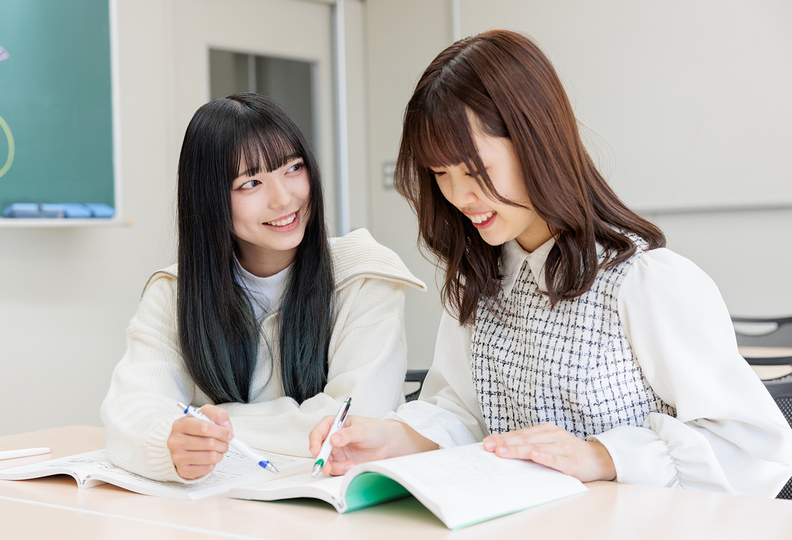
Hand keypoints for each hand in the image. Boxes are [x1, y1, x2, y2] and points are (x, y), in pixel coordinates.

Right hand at [167, 404, 231, 478]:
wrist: (182, 445)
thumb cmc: (196, 428)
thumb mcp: (206, 414)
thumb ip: (219, 415)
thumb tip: (227, 429)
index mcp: (180, 424)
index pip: (204, 427)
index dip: (220, 431)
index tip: (228, 434)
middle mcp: (175, 441)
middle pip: (209, 443)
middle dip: (223, 443)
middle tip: (225, 443)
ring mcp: (177, 457)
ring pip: (210, 457)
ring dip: (220, 454)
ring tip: (217, 450)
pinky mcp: (183, 470)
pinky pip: (207, 468)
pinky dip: (213, 463)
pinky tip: (208, 458)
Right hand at [308, 415, 437, 475]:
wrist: (387, 443)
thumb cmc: (375, 430)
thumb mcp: (362, 429)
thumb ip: (347, 434)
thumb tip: (333, 439)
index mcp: (334, 424)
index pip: (318, 432)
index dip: (314, 442)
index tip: (316, 451)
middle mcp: (332, 438)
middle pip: (318, 450)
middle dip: (321, 460)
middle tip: (326, 467)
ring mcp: (336, 451)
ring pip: (326, 462)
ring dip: (334, 467)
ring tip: (348, 466)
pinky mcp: (341, 462)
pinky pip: (335, 469)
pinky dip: (341, 471)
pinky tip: (352, 467)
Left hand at [482, 423, 615, 482]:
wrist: (599, 458)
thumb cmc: (568, 452)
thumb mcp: (549, 444)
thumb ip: (530, 446)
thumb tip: (503, 449)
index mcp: (546, 430)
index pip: (520, 434)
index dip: (503, 437)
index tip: (487, 443)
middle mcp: (554, 435)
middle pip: (525, 439)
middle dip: (505, 443)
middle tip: (489, 447)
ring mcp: (563, 447)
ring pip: (537, 448)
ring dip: (518, 450)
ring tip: (503, 452)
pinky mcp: (572, 462)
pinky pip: (556, 460)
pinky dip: (545, 457)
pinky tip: (534, 456)